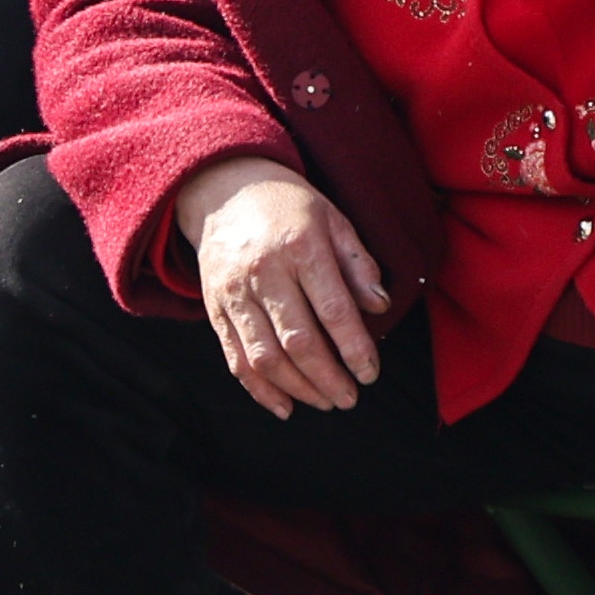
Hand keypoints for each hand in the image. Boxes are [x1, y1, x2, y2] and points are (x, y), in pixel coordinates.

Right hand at [180, 154, 392, 416]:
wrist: (223, 188)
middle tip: (349, 398)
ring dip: (298, 389)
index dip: (354, 349)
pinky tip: (284, 405)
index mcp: (301, 247)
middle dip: (328, 378)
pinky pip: (235, 359)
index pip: (332, 310)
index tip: (370, 374)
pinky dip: (259, 390)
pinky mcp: (214, 309)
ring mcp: (234, 294)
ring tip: (325, 402)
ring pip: (264, 358)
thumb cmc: (289, 206)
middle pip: (298, 341)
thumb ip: (357, 263)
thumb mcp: (332, 218)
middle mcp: (264, 273)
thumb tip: (380, 306)